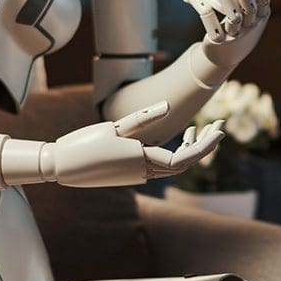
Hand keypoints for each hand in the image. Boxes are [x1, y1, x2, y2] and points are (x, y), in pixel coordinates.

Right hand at [50, 101, 223, 186]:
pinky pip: (163, 165)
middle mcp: (144, 173)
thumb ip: (143, 118)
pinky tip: (182, 136)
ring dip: (193, 148)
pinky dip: (177, 152)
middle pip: (186, 163)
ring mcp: (139, 175)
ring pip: (176, 166)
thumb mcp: (114, 126)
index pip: (185, 159)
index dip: (206, 145)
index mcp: (142, 161)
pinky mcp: (133, 173)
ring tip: (203, 127)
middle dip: (206, 145)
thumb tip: (169, 106)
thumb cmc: (84, 144)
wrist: (60, 166)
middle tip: (221, 125)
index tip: (220, 130)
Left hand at [184, 0, 270, 43]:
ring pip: (232, 14)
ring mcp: (236, 35)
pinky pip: (210, 23)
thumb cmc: (237, 25)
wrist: (224, 56)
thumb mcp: (248, 10)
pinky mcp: (219, 42)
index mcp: (262, 15)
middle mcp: (252, 26)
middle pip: (247, 3)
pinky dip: (201, 7)